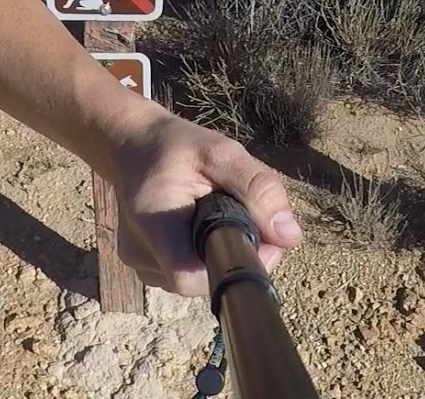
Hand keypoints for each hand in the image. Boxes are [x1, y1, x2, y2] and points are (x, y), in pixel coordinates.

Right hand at [107, 112, 302, 295]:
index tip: (261, 241)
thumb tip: (290, 235)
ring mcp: (139, 263)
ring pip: (196, 279)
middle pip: (200, 280)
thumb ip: (257, 188)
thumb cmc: (175, 145)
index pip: (190, 277)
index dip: (233, 269)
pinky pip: (187, 273)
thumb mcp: (220, 151)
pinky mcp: (144, 266)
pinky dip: (205, 254)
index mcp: (152, 223)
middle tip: (252, 219)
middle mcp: (138, 253)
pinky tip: (205, 225)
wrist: (133, 145)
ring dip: (220, 254)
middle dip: (235, 256)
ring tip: (223, 213)